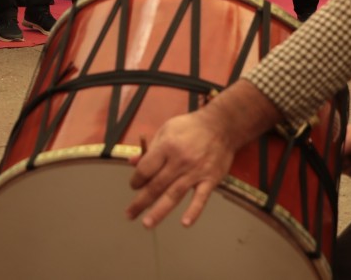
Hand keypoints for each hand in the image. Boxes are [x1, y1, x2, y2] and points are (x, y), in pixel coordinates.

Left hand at [127, 109, 235, 228]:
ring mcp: (196, 172)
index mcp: (167, 147)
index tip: (133, 186)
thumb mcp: (166, 130)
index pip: (146, 169)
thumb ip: (150, 148)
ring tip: (147, 224)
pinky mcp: (210, 179)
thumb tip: (132, 162)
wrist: (221, 125)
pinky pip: (201, 198)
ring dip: (159, 211)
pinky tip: (185, 223)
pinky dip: (193, 211)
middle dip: (141, 202)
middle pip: (156, 186)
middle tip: (130, 214)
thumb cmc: (190, 127)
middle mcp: (180, 161)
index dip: (136, 180)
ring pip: (174, 195)